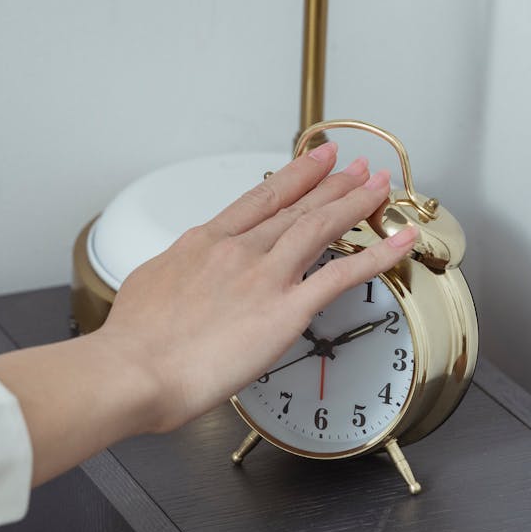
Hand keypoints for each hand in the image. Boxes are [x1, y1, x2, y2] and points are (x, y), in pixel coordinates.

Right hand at [103, 145, 416, 434]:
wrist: (132, 369)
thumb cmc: (133, 343)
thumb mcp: (147, 288)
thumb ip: (176, 276)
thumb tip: (182, 276)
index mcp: (202, 243)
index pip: (258, 200)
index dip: (292, 178)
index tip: (313, 162)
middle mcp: (237, 250)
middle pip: (295, 206)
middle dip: (331, 183)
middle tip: (355, 167)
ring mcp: (263, 276)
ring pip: (320, 226)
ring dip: (354, 203)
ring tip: (377, 187)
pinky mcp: (285, 309)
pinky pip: (341, 275)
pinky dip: (377, 255)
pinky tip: (398, 242)